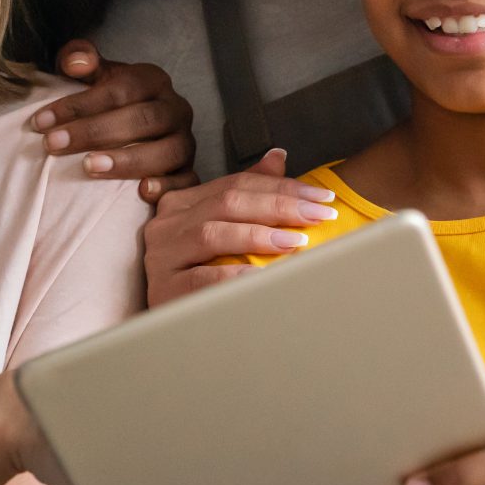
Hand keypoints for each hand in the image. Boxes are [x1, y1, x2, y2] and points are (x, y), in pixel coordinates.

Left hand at [36, 40, 196, 199]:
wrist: (135, 127)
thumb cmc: (108, 101)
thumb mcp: (94, 74)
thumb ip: (80, 59)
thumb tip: (75, 62)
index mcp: (153, 80)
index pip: (121, 89)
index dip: (80, 104)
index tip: (42, 121)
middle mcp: (175, 109)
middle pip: (143, 119)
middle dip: (96, 132)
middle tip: (54, 145)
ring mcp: (185, 142)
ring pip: (167, 151)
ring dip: (128, 160)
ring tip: (90, 167)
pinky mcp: (189, 172)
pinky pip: (188, 181)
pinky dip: (168, 187)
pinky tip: (142, 192)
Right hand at [140, 151, 339, 306]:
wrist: (168, 327)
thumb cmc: (199, 274)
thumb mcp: (221, 228)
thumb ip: (246, 194)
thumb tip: (277, 157)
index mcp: (182, 204)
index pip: (236, 184)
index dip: (282, 187)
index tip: (323, 197)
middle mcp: (167, 224)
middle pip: (227, 203)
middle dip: (279, 205)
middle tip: (319, 215)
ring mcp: (162, 257)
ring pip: (213, 234)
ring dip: (259, 235)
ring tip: (296, 240)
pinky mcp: (164, 289)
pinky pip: (203, 278)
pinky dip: (235, 275)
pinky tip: (263, 275)